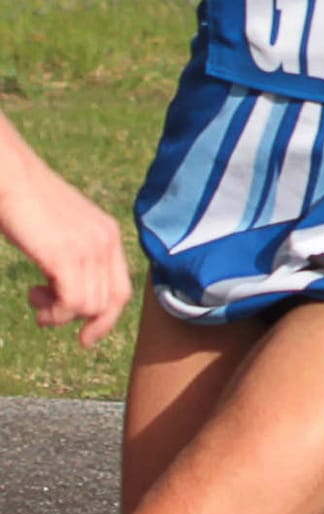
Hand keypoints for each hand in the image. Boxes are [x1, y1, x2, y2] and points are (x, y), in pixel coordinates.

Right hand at [0, 147, 131, 349]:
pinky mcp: (68, 255)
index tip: (85, 337)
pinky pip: (73, 303)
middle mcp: (106, 241)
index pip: (121, 289)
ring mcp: (90, 248)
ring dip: (57, 313)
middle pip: (110, 303)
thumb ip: (74, 252)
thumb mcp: (61, 227)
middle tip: (47, 319)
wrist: (10, 176)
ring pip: (89, 307)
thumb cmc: (25, 200)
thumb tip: (68, 288)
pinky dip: (53, 310)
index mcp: (108, 233)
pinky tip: (33, 293)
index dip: (106, 318)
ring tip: (34, 296)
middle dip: (82, 322)